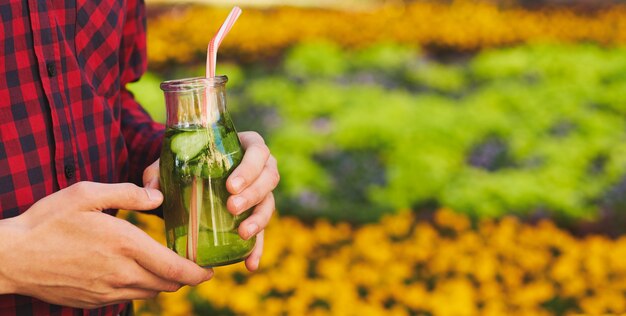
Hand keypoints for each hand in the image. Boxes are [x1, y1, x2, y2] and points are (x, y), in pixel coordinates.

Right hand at [0, 182, 212, 308]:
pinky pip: (129, 298)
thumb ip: (128, 193)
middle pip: (169, 284)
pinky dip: (140, 287)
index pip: (176, 269)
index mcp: (125, 245)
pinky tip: (133, 271)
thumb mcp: (87, 194)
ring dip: (163, 282)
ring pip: (151, 293)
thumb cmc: (48, 221)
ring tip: (165, 264)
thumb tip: (158, 197)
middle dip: (186, 276)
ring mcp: (108, 291)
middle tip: (192, 263)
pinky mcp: (94, 301)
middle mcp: (122, 274)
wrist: (12, 257)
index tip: (211, 268)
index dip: (199, 272)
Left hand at [144, 131, 278, 270]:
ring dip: (259, 219)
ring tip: (242, 233)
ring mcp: (262, 193)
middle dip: (253, 194)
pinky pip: (263, 232)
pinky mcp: (256, 215)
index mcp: (247, 146)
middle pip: (269, 178)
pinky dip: (257, 249)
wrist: (192, 175)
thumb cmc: (188, 162)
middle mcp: (261, 168)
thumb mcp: (172, 161)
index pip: (258, 152)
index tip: (230, 185)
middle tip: (232, 207)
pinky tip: (250, 264)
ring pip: (269, 204)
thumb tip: (151, 190)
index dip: (250, 169)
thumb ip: (158, 171)